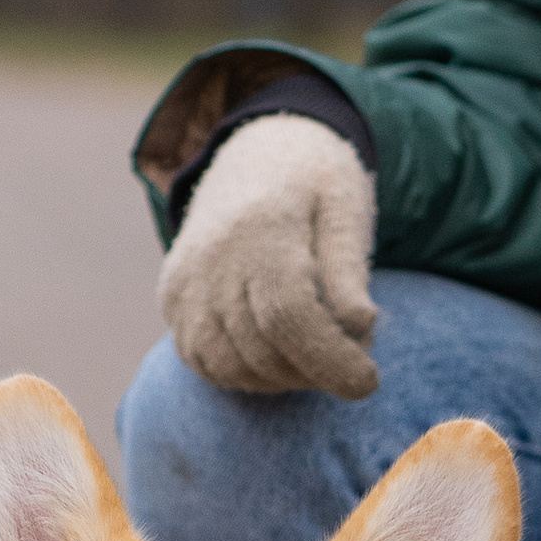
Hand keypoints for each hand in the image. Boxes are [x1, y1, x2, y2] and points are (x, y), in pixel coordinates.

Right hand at [159, 116, 379, 398]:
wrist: (255, 156)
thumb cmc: (315, 184)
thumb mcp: (346, 208)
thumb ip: (349, 269)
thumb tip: (360, 325)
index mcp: (260, 228)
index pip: (289, 315)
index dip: (330, 359)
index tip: (369, 383)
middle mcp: (210, 258)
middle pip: (261, 348)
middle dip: (315, 372)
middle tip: (352, 359)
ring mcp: (184, 282)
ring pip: (229, 366)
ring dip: (282, 378)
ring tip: (318, 351)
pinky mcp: (172, 299)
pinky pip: (204, 361)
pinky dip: (245, 373)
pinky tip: (279, 352)